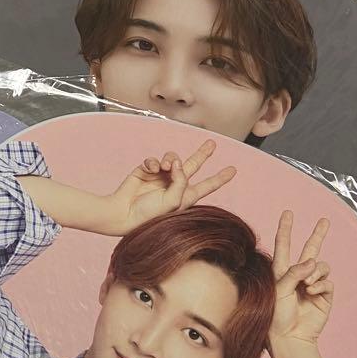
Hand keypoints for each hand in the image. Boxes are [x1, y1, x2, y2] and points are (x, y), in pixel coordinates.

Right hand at [103, 139, 235, 235]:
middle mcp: (174, 185)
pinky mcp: (146, 171)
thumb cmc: (149, 214)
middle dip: (202, 154)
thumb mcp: (173, 201)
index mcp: (185, 196)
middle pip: (193, 166)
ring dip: (171, 160)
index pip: (207, 185)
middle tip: (212, 143)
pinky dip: (153, 162)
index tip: (233, 170)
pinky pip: (154, 160)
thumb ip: (181, 180)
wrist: (124, 213)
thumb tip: (178, 162)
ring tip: (165, 168)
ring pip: (172, 159)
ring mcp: (160, 177)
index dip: (220, 178)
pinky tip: (152, 169)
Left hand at [268, 211, 333, 357]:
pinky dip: (321, 284)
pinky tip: (312, 292)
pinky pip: (327, 281)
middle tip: (324, 220)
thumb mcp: (277, 290)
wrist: (288, 337)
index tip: (288, 213)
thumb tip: (312, 262)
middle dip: (317, 235)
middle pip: (309, 250)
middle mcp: (297, 276)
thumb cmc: (274, 315)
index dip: (285, 229)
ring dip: (316, 272)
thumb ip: (293, 273)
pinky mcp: (324, 295)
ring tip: (307, 285)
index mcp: (280, 272)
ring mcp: (311, 285)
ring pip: (321, 266)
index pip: (283, 245)